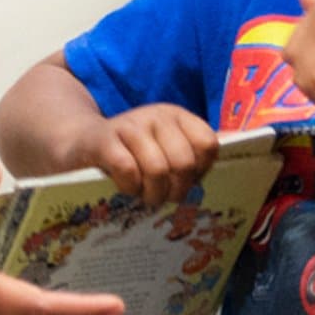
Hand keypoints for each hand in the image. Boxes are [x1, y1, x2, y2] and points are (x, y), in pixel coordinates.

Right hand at [86, 104, 222, 205]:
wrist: (78, 145)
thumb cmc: (130, 154)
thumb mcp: (163, 148)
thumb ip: (192, 154)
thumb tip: (235, 157)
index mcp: (177, 116)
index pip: (208, 145)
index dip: (201, 171)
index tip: (187, 181)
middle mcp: (156, 116)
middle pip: (184, 162)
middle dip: (176, 190)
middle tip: (165, 198)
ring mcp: (129, 126)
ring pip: (158, 169)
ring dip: (153, 193)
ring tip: (145, 197)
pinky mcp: (103, 140)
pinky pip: (128, 170)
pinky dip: (129, 188)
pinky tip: (124, 188)